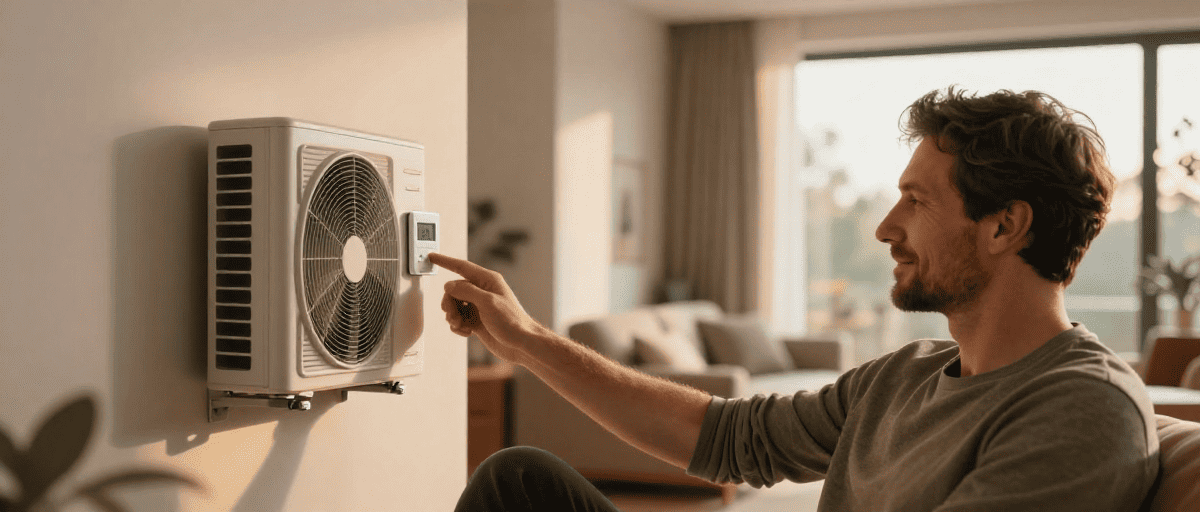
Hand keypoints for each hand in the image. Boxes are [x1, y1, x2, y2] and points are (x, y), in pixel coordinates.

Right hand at [428, 252, 542, 363]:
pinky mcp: (477, 320)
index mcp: (488, 281)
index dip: (445, 261)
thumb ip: (467, 291)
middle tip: (452, 315)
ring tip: (461, 325)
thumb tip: (449, 285)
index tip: (432, 257)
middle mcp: (482, 291)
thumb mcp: (488, 302)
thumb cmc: (512, 321)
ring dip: (453, 316)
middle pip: (453, 290)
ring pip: (454, 305)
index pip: (462, 267)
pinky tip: (466, 332)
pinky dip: (458, 326)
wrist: (520, 344)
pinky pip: (458, 319)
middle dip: (449, 303)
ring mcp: (479, 306)